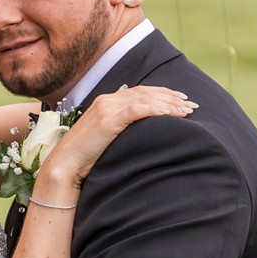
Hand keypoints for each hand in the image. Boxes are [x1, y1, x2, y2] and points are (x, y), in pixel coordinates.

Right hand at [40, 85, 196, 193]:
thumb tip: (139, 129)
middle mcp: (107, 100)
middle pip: (146, 92)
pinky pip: (137, 109)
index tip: (181, 101)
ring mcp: (107, 108)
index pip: (140, 92)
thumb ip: (119, 126)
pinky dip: (155, 109)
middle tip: (192, 105)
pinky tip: (170, 114)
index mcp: (106, 102)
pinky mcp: (108, 120)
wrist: (64, 165)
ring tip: (187, 111)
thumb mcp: (104, 137)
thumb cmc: (83, 157)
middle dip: (172, 98)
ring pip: (145, 99)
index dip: (163, 94)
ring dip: (169, 104)